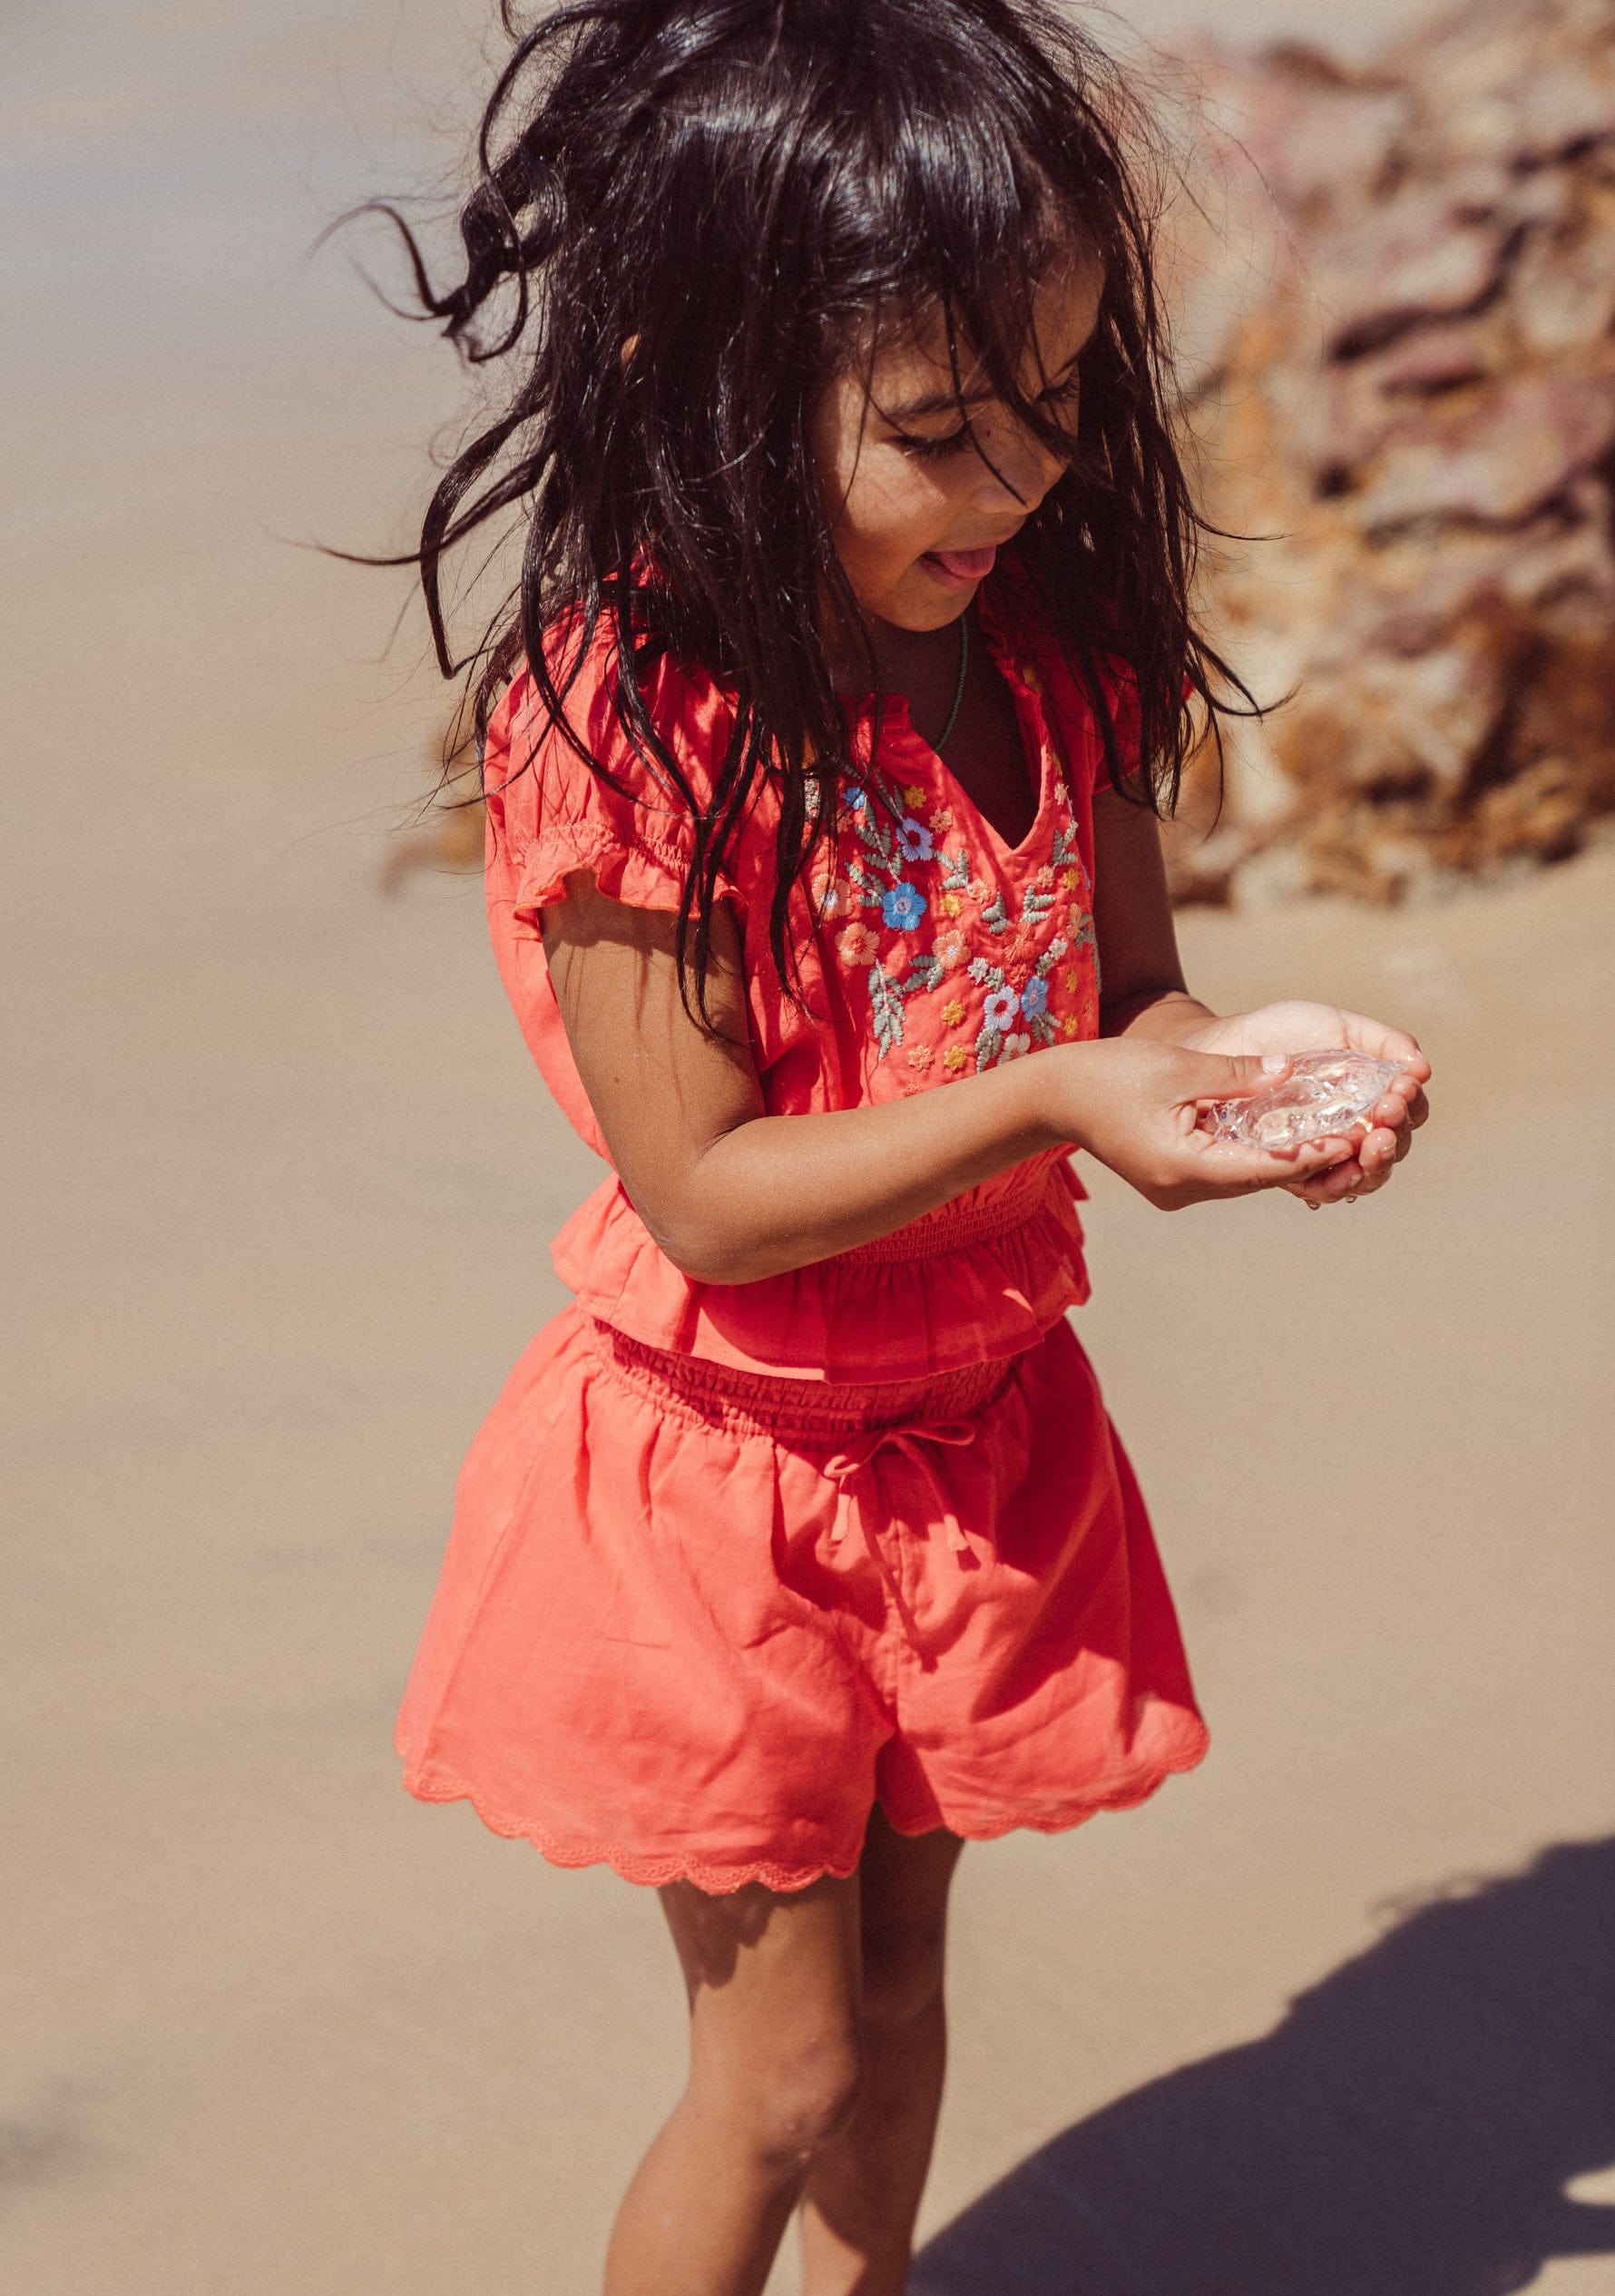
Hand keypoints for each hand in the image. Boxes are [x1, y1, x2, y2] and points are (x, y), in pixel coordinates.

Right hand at [1049, 1038, 1368, 1210]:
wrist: (1053, 1096)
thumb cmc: (1108, 1074)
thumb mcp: (1178, 1067)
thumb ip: (1236, 1073)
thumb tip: (1291, 1069)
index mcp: (1182, 1167)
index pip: (1261, 1167)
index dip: (1310, 1153)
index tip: (1351, 1139)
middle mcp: (1182, 1189)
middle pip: (1258, 1177)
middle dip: (1306, 1158)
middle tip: (1359, 1137)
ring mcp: (1176, 1189)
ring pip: (1244, 1176)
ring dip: (1283, 1157)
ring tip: (1335, 1135)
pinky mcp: (1172, 1179)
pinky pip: (1226, 1170)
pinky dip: (1255, 1153)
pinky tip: (1287, 1134)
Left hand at [1175, 1001, 1431, 1207]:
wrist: (1223, 1048)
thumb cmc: (1281, 1033)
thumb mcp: (1338, 1026)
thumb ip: (1382, 1041)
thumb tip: (1422, 1068)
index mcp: (1372, 1096)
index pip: (1409, 1111)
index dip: (1411, 1104)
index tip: (1402, 1087)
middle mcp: (1354, 1129)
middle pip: (1394, 1147)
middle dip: (1396, 1133)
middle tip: (1386, 1114)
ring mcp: (1324, 1153)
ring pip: (1367, 1174)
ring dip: (1377, 1161)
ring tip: (1373, 1141)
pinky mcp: (1294, 1171)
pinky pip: (1324, 1188)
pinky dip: (1338, 1179)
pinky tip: (1343, 1164)